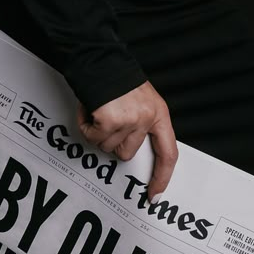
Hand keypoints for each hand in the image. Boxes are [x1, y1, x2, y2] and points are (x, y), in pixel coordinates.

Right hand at [77, 81, 177, 199]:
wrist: (98, 57)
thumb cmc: (116, 77)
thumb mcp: (140, 99)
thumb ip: (143, 123)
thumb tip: (132, 150)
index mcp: (159, 113)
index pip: (168, 153)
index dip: (162, 177)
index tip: (154, 196)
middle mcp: (147, 118)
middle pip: (126, 154)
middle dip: (112, 141)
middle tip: (107, 119)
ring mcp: (129, 120)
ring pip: (106, 146)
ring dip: (97, 131)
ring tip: (98, 109)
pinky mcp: (109, 120)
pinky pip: (92, 136)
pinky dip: (85, 124)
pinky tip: (89, 108)